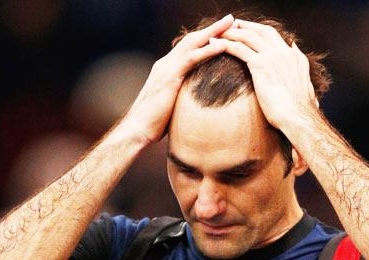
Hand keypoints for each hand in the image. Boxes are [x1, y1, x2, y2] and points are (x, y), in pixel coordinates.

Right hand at [121, 14, 233, 146]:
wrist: (137, 130)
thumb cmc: (154, 125)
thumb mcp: (172, 107)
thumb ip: (183, 100)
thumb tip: (196, 107)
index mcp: (166, 69)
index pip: (188, 48)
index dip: (205, 39)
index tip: (222, 34)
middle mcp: (166, 63)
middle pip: (192, 39)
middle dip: (212, 28)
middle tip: (231, 19)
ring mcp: (166, 68)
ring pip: (193, 43)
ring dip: (213, 32)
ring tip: (231, 23)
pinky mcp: (169, 76)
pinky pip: (191, 58)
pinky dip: (208, 50)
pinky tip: (222, 45)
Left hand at [213, 20, 318, 132]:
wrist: (298, 117)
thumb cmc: (300, 111)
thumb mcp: (304, 87)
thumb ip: (300, 70)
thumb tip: (298, 59)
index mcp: (295, 57)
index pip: (276, 38)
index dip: (261, 33)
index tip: (251, 31)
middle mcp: (284, 52)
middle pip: (262, 31)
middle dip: (247, 26)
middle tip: (233, 25)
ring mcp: (273, 57)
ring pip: (249, 37)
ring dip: (233, 32)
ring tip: (219, 33)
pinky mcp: (261, 66)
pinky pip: (240, 49)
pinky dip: (226, 44)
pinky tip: (215, 43)